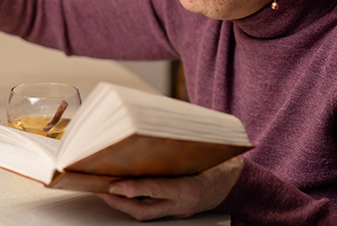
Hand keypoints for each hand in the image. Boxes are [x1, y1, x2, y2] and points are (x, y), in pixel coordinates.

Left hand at [96, 156, 242, 219]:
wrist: (236, 183)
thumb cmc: (218, 162)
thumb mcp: (202, 151)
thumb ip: (178, 143)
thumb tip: (150, 125)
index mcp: (190, 188)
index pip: (158, 189)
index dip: (134, 188)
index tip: (114, 184)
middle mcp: (181, 203)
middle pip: (145, 209)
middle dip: (119, 202)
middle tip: (100, 188)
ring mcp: (177, 209)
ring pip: (144, 212)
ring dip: (121, 203)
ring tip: (103, 189)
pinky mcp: (173, 210)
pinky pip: (150, 209)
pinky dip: (133, 201)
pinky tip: (119, 191)